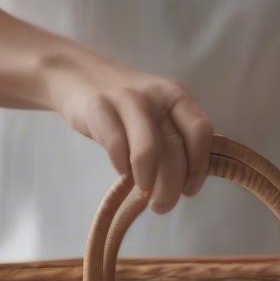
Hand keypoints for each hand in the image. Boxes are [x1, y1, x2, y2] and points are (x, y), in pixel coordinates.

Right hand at [41, 50, 213, 213]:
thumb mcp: (158, 117)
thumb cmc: (127, 109)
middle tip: (161, 205)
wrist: (78, 75)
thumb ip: (175, 143)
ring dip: (149, 180)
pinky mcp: (99, 107)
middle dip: (172, 186)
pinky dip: (122, 166)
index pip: (201, 132)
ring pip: (149, 148)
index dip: (198, 167)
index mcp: (177, 98)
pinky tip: (123, 173)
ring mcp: (127, 98)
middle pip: (176, 148)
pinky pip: (116, 145)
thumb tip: (183, 187)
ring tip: (144, 194)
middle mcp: (156, 95)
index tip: (188, 192)